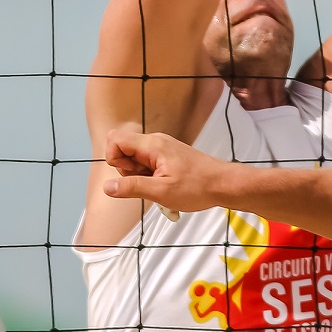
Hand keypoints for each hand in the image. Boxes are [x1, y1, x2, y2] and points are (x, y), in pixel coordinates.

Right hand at [101, 128, 231, 213]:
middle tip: (149, 183)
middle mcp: (155, 142)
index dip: (113, 158)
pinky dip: (150, 177)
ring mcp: (162, 148)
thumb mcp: (161, 192)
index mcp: (152, 145)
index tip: (129, 175)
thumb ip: (132, 187)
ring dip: (140, 177)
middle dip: (128, 171)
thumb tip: (108, 187)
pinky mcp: (167, 156)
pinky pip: (147, 164)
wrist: (223, 184)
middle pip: (123, 150)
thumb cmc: (198, 187)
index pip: (115, 139)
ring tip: (159, 186)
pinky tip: (165, 186)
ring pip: (135, 159)